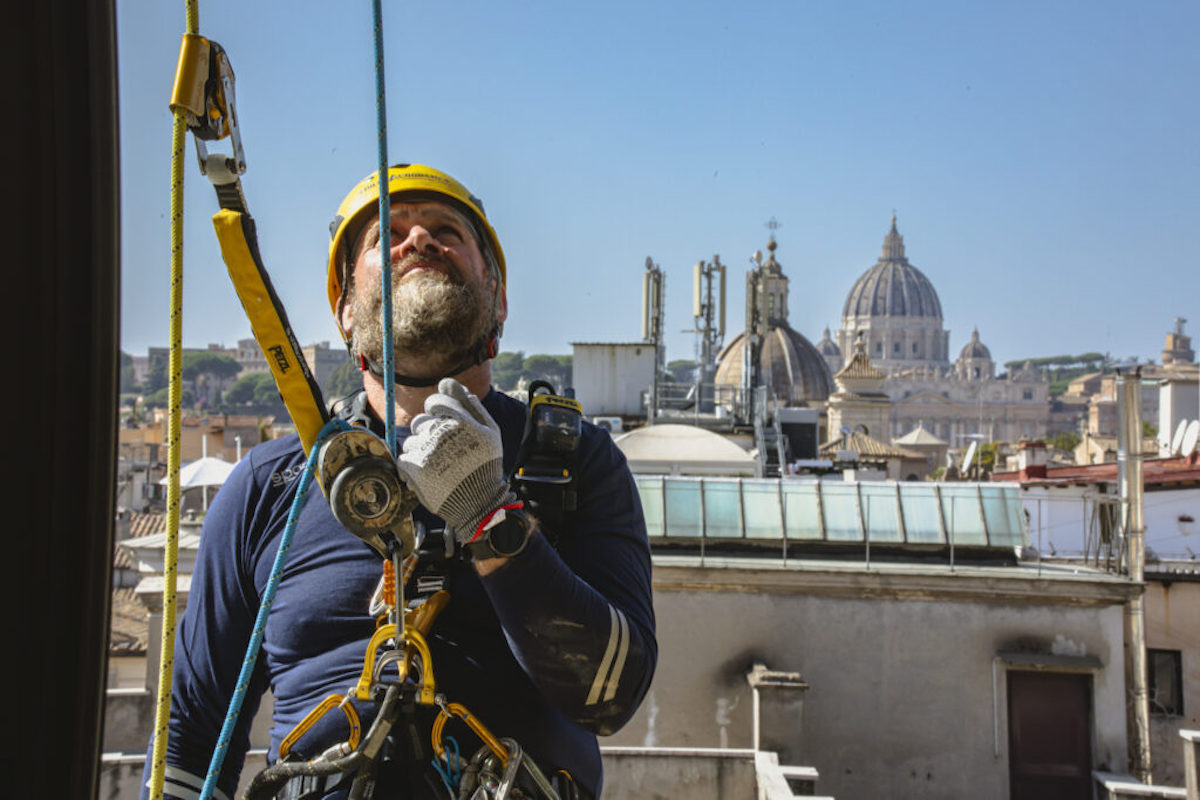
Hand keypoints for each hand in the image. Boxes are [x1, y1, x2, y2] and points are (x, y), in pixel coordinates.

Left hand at [395, 378, 513, 542]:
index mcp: (459, 420)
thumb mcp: (491, 431)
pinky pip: (403, 458)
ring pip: (411, 441)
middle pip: (420, 421)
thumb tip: (449, 384)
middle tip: (442, 451)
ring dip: (420, 451)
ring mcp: (426, 449)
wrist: (478, 502)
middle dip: (428, 433)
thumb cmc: (486, 465)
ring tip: (437, 466)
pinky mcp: (414, 467)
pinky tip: (427, 475)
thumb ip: (471, 405)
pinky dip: (411, 467)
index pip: (434, 401)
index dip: (437, 413)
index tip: (443, 426)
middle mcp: (440, 431)